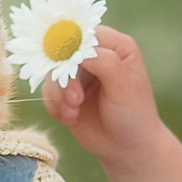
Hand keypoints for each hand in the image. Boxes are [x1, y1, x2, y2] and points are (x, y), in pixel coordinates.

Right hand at [42, 26, 165, 164]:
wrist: (126, 148)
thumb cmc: (133, 113)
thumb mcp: (124, 86)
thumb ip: (105, 63)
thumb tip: (78, 51)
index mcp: (115, 46)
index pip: (85, 33)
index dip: (71, 46)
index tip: (65, 65)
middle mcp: (95, 55)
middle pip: (63, 53)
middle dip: (65, 79)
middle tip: (75, 100)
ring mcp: (79, 74)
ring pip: (52, 74)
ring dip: (59, 96)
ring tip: (73, 113)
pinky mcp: (66, 92)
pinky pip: (48, 92)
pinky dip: (55, 106)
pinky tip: (70, 119)